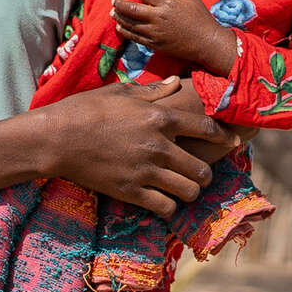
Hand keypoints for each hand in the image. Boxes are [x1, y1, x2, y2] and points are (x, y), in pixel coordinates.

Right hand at [36, 77, 241, 218]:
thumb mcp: (121, 92)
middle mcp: (159, 145)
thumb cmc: (87, 109)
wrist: (57, 138)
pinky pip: (166, 208)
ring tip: (181, 187)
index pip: (205, 128)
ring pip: (189, 191)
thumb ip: (153, 92)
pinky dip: (168, 206)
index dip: (224, 136)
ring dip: (189, 191)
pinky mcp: (131, 192)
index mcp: (159, 116)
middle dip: (205, 173)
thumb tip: (177, 83)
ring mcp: (146, 171)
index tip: (233, 142)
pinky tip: (161, 199)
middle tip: (198, 172)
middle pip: (202, 169)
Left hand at [112, 0, 238, 74]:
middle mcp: (158, 17)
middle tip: (113, 0)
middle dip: (120, 4)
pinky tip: (120, 27)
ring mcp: (155, 32)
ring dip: (119, 18)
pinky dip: (125, 32)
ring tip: (112, 13)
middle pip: (132, 10)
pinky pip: (135, 37)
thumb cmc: (200, 17)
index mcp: (167, 3)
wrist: (207, 43)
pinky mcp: (155, 45)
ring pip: (131, 24)